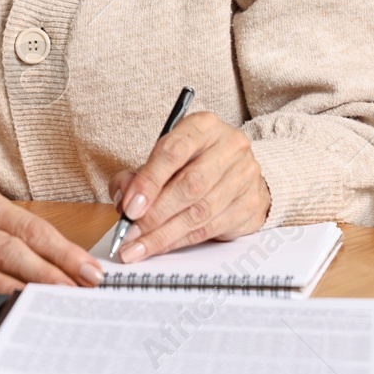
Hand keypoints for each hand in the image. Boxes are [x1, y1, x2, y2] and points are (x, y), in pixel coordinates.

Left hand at [108, 111, 271, 263]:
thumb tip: (123, 198)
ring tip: (138, 247)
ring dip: (164, 234)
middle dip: (155, 214)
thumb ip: (139, 174)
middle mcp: (230, 147)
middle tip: (130, 233)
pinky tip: (160, 246)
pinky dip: (180, 240)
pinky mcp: (250, 205)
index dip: (149, 181)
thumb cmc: (194, 161)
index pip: (174, 151)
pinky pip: (211, 228)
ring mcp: (245, 177)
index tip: (129, 207)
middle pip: (190, 185)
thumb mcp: (166, 156)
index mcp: (204, 126)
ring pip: (200, 212)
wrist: (240, 171)